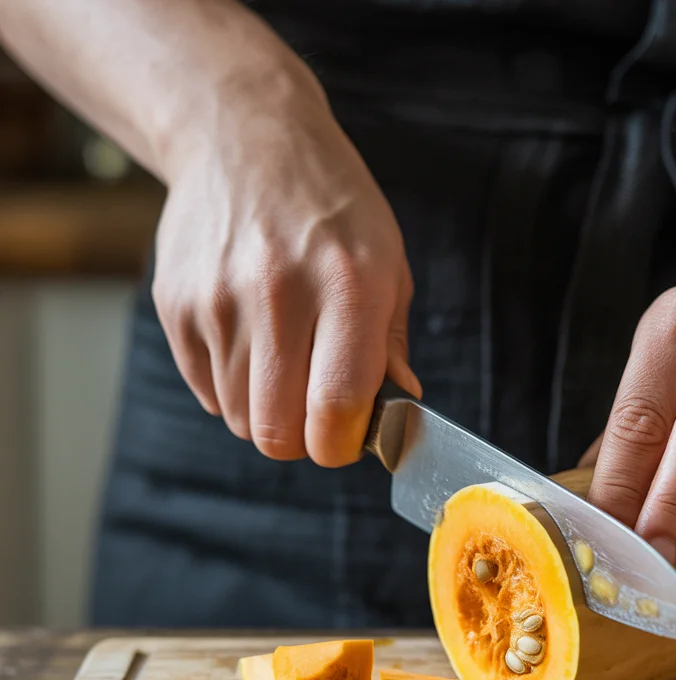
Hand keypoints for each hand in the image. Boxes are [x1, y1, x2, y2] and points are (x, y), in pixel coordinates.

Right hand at [152, 76, 419, 465]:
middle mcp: (278, 293)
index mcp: (348, 286)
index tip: (347, 437)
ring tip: (285, 363)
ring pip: (240, 418)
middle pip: (277, 431)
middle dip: (302, 440)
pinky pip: (207, 391)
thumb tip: (398, 406)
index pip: (335, 408)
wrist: (244, 137)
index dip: (341, 444)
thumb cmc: (331, 207)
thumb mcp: (388, 261)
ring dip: (267, 411)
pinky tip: (252, 342)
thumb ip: (391, 342)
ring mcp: (218, 300)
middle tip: (316, 412)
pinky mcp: (176, 305)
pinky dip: (233, 387)